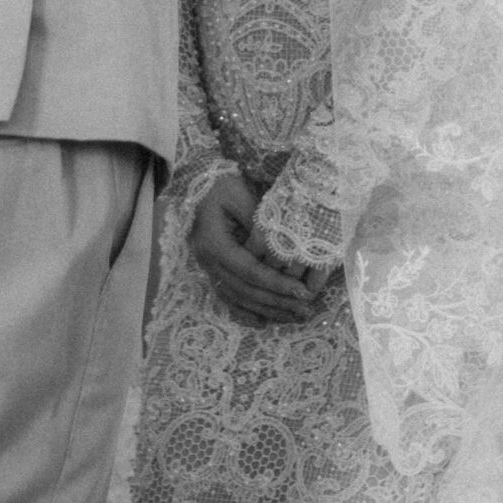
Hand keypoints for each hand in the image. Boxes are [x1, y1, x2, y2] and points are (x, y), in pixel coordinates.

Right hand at [190, 170, 320, 327]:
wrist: (197, 181)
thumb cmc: (221, 185)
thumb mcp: (240, 196)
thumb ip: (259, 224)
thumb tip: (282, 250)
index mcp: (214, 243)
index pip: (250, 271)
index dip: (276, 284)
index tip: (302, 292)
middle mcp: (208, 261)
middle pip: (246, 290)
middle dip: (277, 303)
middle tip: (306, 311)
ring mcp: (208, 267)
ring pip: (238, 298)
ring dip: (267, 310)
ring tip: (294, 317)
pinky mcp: (212, 269)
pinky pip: (228, 297)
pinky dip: (245, 312)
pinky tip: (263, 321)